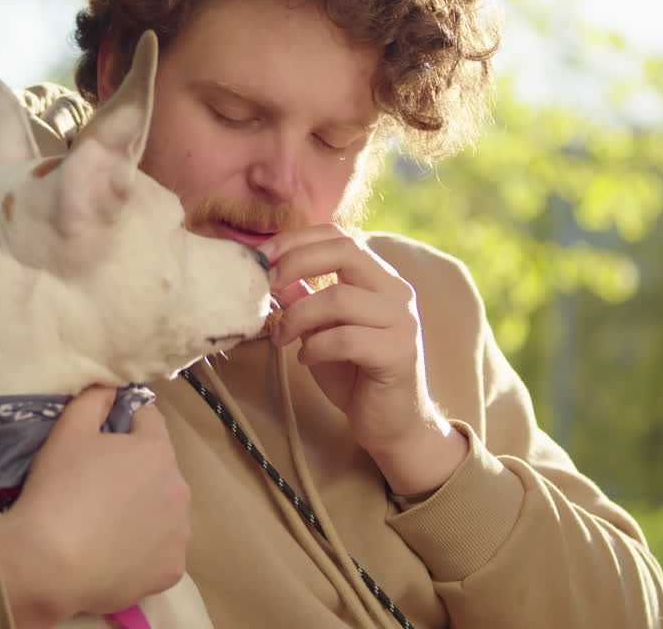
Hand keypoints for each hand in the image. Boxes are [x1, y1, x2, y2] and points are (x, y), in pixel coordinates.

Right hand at [0, 386, 190, 627]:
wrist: (49, 564)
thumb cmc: (58, 490)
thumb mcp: (67, 432)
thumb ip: (93, 400)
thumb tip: (110, 385)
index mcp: (157, 450)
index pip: (148, 420)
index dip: (124, 423)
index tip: (101, 439)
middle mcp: (179, 489)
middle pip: (159, 469)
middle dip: (135, 471)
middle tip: (97, 487)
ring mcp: (179, 533)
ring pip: (164, 511)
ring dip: (144, 511)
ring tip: (106, 525)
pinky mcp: (172, 569)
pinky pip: (161, 551)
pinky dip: (144, 550)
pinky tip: (115, 554)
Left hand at [260, 224, 466, 495]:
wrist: (391, 425)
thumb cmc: (354, 374)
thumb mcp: (320, 329)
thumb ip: (303, 298)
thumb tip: (269, 271)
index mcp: (378, 278)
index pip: (340, 236)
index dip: (296, 240)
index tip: (260, 258)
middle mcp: (396, 292)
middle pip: (346, 251)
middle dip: (295, 262)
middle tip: (266, 286)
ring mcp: (402, 321)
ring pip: (341, 297)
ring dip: (298, 315)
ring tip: (281, 336)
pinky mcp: (399, 353)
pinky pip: (348, 338)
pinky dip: (316, 346)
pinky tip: (306, 359)